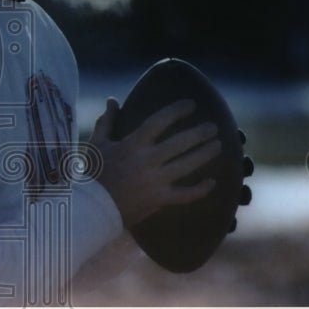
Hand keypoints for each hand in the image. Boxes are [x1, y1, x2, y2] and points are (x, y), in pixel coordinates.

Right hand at [89, 97, 220, 227]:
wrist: (91, 208)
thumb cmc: (92, 174)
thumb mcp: (96, 144)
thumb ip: (107, 121)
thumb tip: (113, 100)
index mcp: (133, 144)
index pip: (160, 121)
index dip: (177, 111)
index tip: (191, 105)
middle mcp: (148, 160)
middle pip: (181, 143)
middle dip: (200, 133)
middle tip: (213, 127)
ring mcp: (156, 181)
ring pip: (187, 165)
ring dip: (204, 154)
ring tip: (217, 145)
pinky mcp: (159, 199)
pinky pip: (185, 195)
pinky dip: (200, 189)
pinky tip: (212, 182)